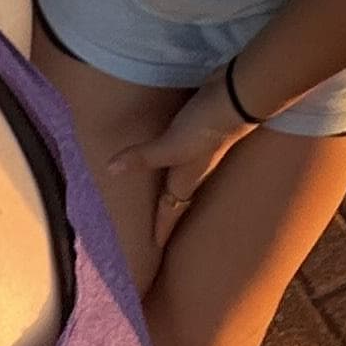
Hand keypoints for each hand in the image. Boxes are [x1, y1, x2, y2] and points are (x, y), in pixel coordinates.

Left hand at [134, 76, 255, 266]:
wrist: (235, 98)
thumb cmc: (205, 128)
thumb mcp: (170, 146)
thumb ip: (143, 158)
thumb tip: (110, 170)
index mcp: (186, 179)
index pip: (171, 209)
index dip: (162, 228)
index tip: (155, 246)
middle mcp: (193, 169)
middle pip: (177, 198)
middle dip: (167, 213)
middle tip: (156, 226)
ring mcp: (198, 150)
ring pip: (181, 176)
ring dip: (170, 187)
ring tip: (159, 195)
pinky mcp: (199, 131)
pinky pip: (181, 153)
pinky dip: (172, 160)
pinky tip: (167, 153)